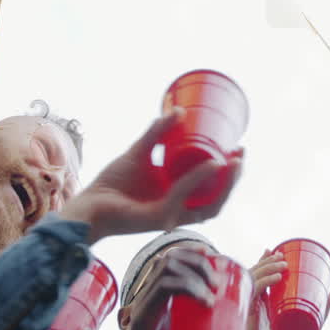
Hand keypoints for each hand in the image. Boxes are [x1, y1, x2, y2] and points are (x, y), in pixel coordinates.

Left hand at [56, 111, 243, 243]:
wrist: (89, 202)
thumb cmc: (112, 184)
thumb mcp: (140, 151)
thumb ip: (157, 133)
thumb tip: (179, 111)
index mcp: (179, 198)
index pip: (213, 191)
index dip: (229, 173)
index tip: (238, 149)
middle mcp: (180, 210)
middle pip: (218, 199)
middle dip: (234, 178)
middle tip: (241, 153)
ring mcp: (172, 216)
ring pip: (210, 205)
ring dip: (226, 184)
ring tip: (235, 161)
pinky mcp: (159, 218)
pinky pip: (183, 198)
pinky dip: (198, 180)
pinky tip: (211, 166)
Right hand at [117, 248, 222, 329]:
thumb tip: (239, 329)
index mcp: (157, 300)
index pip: (170, 260)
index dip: (192, 252)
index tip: (215, 258)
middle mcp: (147, 298)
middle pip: (169, 258)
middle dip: (197, 260)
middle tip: (218, 280)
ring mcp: (142, 307)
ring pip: (166, 269)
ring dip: (194, 272)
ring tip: (213, 291)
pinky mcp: (141, 321)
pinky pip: (161, 290)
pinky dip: (187, 288)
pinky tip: (205, 300)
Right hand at [245, 250, 329, 329]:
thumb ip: (322, 315)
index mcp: (265, 313)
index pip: (259, 282)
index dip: (264, 264)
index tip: (275, 251)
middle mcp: (255, 312)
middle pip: (253, 279)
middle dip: (265, 263)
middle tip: (279, 255)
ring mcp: (250, 318)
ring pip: (250, 285)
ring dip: (264, 269)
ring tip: (279, 263)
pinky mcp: (249, 325)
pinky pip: (250, 299)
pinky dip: (260, 285)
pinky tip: (272, 278)